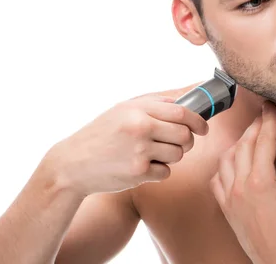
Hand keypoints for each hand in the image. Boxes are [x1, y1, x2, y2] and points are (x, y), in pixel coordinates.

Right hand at [45, 91, 208, 197]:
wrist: (72, 165)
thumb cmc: (100, 134)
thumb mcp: (121, 109)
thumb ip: (152, 103)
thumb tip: (184, 101)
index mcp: (137, 110)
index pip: (182, 113)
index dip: (198, 121)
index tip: (203, 127)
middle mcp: (140, 128)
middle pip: (185, 135)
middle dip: (188, 141)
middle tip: (180, 143)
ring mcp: (139, 151)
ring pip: (178, 154)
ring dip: (172, 156)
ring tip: (154, 154)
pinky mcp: (138, 173)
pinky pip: (166, 172)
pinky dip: (159, 171)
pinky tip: (143, 166)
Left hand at [210, 101, 275, 263]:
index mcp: (261, 181)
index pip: (263, 141)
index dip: (268, 121)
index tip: (270, 107)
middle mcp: (240, 186)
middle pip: (243, 146)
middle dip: (254, 127)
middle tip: (264, 116)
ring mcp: (229, 198)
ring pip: (226, 160)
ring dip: (238, 144)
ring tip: (251, 137)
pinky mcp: (226, 208)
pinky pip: (217, 180)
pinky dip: (224, 166)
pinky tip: (233, 163)